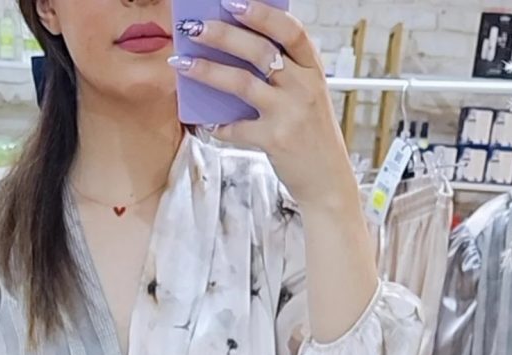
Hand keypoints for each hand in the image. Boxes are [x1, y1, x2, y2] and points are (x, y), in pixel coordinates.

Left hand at [172, 0, 356, 211]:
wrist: (328, 180)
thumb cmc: (312, 136)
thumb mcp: (308, 97)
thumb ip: (284, 75)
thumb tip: (236, 56)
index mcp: (313, 70)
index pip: (291, 30)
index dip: (262, 13)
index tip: (234, 3)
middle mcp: (303, 87)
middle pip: (259, 51)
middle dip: (223, 35)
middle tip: (195, 27)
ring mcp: (289, 113)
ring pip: (242, 82)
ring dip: (208, 70)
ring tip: (183, 63)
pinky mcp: (275, 140)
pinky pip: (237, 128)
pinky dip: (219, 125)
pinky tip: (207, 122)